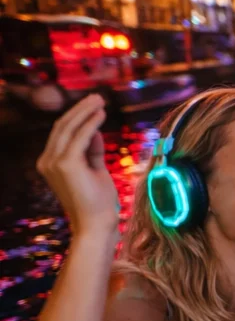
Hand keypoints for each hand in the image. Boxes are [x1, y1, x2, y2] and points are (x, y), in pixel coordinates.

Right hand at [36, 94, 117, 236]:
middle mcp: (47, 161)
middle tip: (97, 96)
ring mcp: (54, 162)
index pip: (62, 133)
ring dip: (85, 111)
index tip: (93, 105)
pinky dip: (90, 123)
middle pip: (62, 127)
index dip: (77, 117)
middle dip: (80, 109)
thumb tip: (95, 129)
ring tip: (100, 100)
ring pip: (69, 128)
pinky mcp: (66, 164)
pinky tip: (101, 114)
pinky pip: (80, 137)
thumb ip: (92, 150)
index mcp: (50, 163)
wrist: (96, 224)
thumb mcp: (95, 169)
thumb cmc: (98, 201)